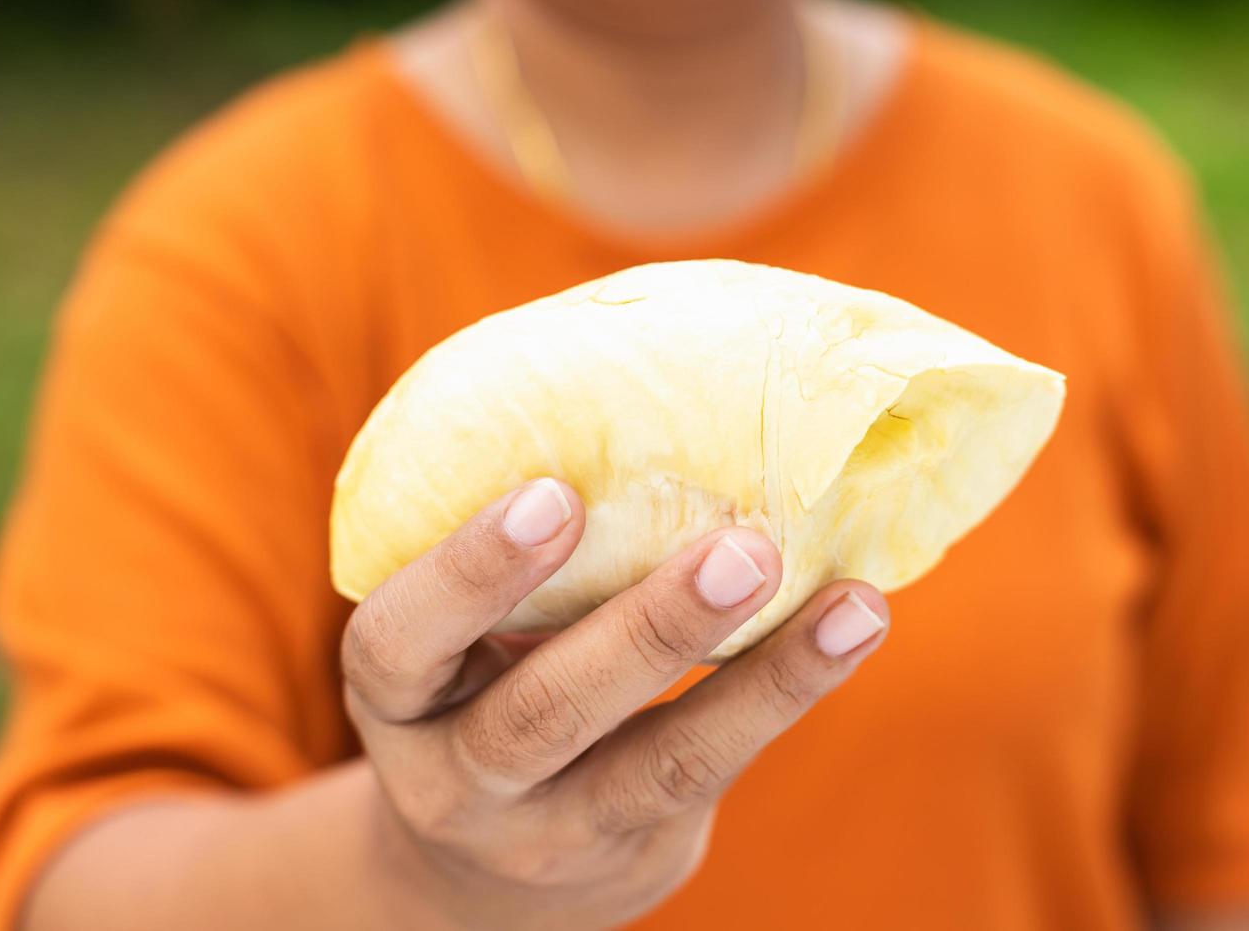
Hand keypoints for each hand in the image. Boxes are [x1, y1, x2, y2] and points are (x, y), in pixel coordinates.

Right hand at [341, 478, 889, 929]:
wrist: (486, 867)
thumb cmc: (478, 688)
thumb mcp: (458, 640)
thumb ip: (520, 559)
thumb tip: (644, 381)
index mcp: (397, 700)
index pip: (398, 643)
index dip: (468, 575)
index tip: (552, 496)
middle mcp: (459, 781)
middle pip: (541, 717)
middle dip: (647, 631)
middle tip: (742, 549)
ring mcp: (553, 831)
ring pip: (660, 765)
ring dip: (764, 683)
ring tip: (851, 607)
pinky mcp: (641, 851)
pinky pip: (718, 771)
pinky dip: (788, 696)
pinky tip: (850, 629)